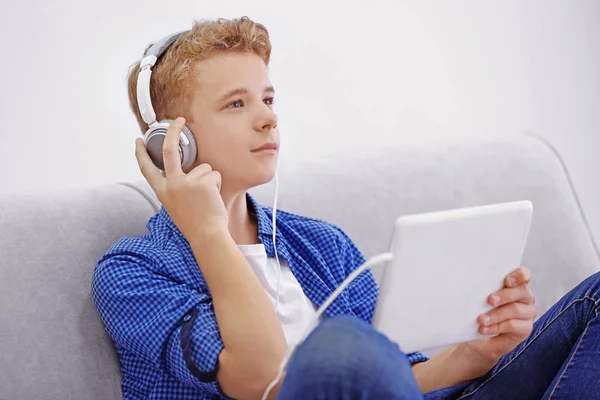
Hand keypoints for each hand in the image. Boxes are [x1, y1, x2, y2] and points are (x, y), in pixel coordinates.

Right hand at [135, 117, 228, 239]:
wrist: (207, 235)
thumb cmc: (195, 223)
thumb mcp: (176, 205)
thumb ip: (176, 187)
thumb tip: (186, 170)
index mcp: (162, 191)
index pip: (147, 168)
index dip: (142, 153)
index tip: (139, 141)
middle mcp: (171, 185)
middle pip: (170, 150)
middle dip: (174, 131)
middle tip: (179, 120)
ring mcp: (186, 182)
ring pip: (203, 167)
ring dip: (209, 179)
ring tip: (207, 198)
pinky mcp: (202, 182)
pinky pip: (214, 174)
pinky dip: (217, 184)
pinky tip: (213, 197)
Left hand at [463, 267, 536, 363]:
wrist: (477, 338)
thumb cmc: (478, 311)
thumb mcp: (478, 298)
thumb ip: (481, 289)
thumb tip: (469, 282)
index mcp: (515, 285)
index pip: (524, 275)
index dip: (519, 276)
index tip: (507, 281)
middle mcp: (524, 297)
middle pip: (522, 291)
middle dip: (505, 295)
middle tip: (490, 300)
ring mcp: (527, 313)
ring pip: (516, 309)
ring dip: (497, 314)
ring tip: (481, 320)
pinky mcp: (525, 328)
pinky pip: (513, 325)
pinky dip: (497, 327)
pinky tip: (485, 329)